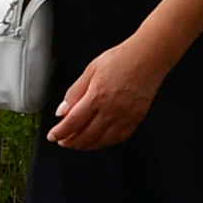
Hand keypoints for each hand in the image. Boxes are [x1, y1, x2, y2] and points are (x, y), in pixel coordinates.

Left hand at [47, 39, 164, 150]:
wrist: (149, 56)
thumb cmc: (122, 58)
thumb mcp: (90, 70)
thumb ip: (74, 92)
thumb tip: (62, 111)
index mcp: (97, 96)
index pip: (73, 122)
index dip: (60, 133)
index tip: (53, 136)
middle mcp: (112, 110)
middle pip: (86, 136)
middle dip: (70, 142)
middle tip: (62, 141)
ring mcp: (125, 116)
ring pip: (102, 141)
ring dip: (86, 145)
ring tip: (77, 142)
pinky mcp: (136, 118)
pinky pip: (119, 138)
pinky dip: (106, 142)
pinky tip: (99, 139)